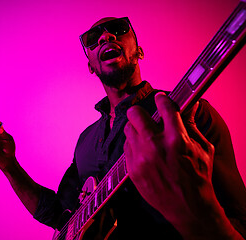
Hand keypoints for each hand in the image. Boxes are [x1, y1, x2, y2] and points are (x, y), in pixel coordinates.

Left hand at [123, 93, 239, 238]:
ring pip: (128, 129)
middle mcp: (155, 145)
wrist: (186, 207)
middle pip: (135, 114)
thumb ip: (192, 126)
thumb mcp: (203, 149)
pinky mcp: (132, 169)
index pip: (165, 107)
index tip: (161, 98)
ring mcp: (140, 158)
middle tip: (145, 117)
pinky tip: (143, 151)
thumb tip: (190, 106)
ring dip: (136, 129)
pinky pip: (126, 147)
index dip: (162, 99)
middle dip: (140, 112)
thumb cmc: (197, 178)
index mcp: (176, 138)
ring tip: (145, 136)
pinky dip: (133, 145)